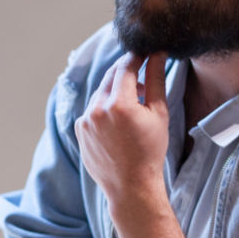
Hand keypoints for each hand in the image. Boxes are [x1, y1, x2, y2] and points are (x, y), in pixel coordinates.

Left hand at [74, 52, 168, 205]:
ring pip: (100, 92)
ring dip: (115, 91)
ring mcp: (85, 120)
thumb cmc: (150, 151)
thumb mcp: (158, 114)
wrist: (131, 185)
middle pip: (110, 76)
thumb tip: (157, 54)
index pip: (126, 66)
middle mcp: (97, 109)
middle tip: (141, 72)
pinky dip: (104, 108)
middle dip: (126, 71)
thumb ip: (155, 80)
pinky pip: (92, 109)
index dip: (137, 56)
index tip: (145, 52)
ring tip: (133, 104)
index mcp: (119, 104)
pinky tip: (119, 122)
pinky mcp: (79, 129)